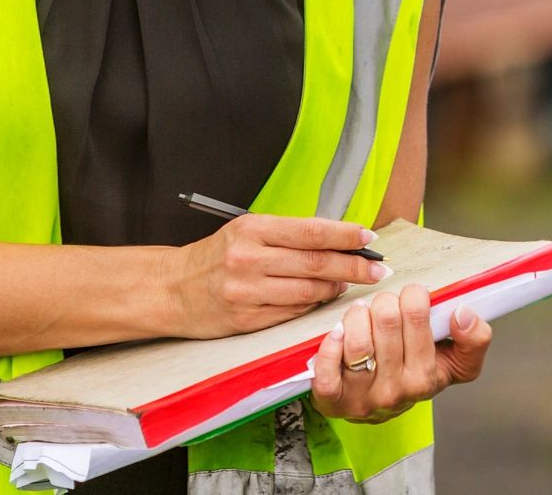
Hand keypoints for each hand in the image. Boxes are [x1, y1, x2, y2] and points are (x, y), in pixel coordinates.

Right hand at [166, 215, 392, 339]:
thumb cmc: (215, 257)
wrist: (172, 289)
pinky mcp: (247, 320)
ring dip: (336, 288)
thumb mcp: (245, 233)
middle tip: (380, 268)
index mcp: (250, 230)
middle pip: (315, 263)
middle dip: (354, 266)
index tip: (369, 238)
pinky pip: (293, 313)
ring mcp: (247, 292)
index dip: (344, 235)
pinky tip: (323, 300)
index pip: (309, 231)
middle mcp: (248, 260)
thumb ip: (286, 236)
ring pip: (308, 291)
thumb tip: (336, 240)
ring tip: (351, 284)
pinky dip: (313, 305)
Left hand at [309, 286, 492, 422]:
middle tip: (383, 306)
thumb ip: (474, 339)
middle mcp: (397, 390)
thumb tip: (464, 313)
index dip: (412, 295)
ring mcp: (364, 396)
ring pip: (357, 340)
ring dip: (356, 317)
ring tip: (361, 317)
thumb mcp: (455, 361)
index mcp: (427, 377)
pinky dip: (330, 345)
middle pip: (385, 319)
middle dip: (383, 302)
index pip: (417, 315)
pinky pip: (327, 370)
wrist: (381, 408)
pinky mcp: (334, 400)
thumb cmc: (415, 374)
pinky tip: (337, 333)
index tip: (412, 296)